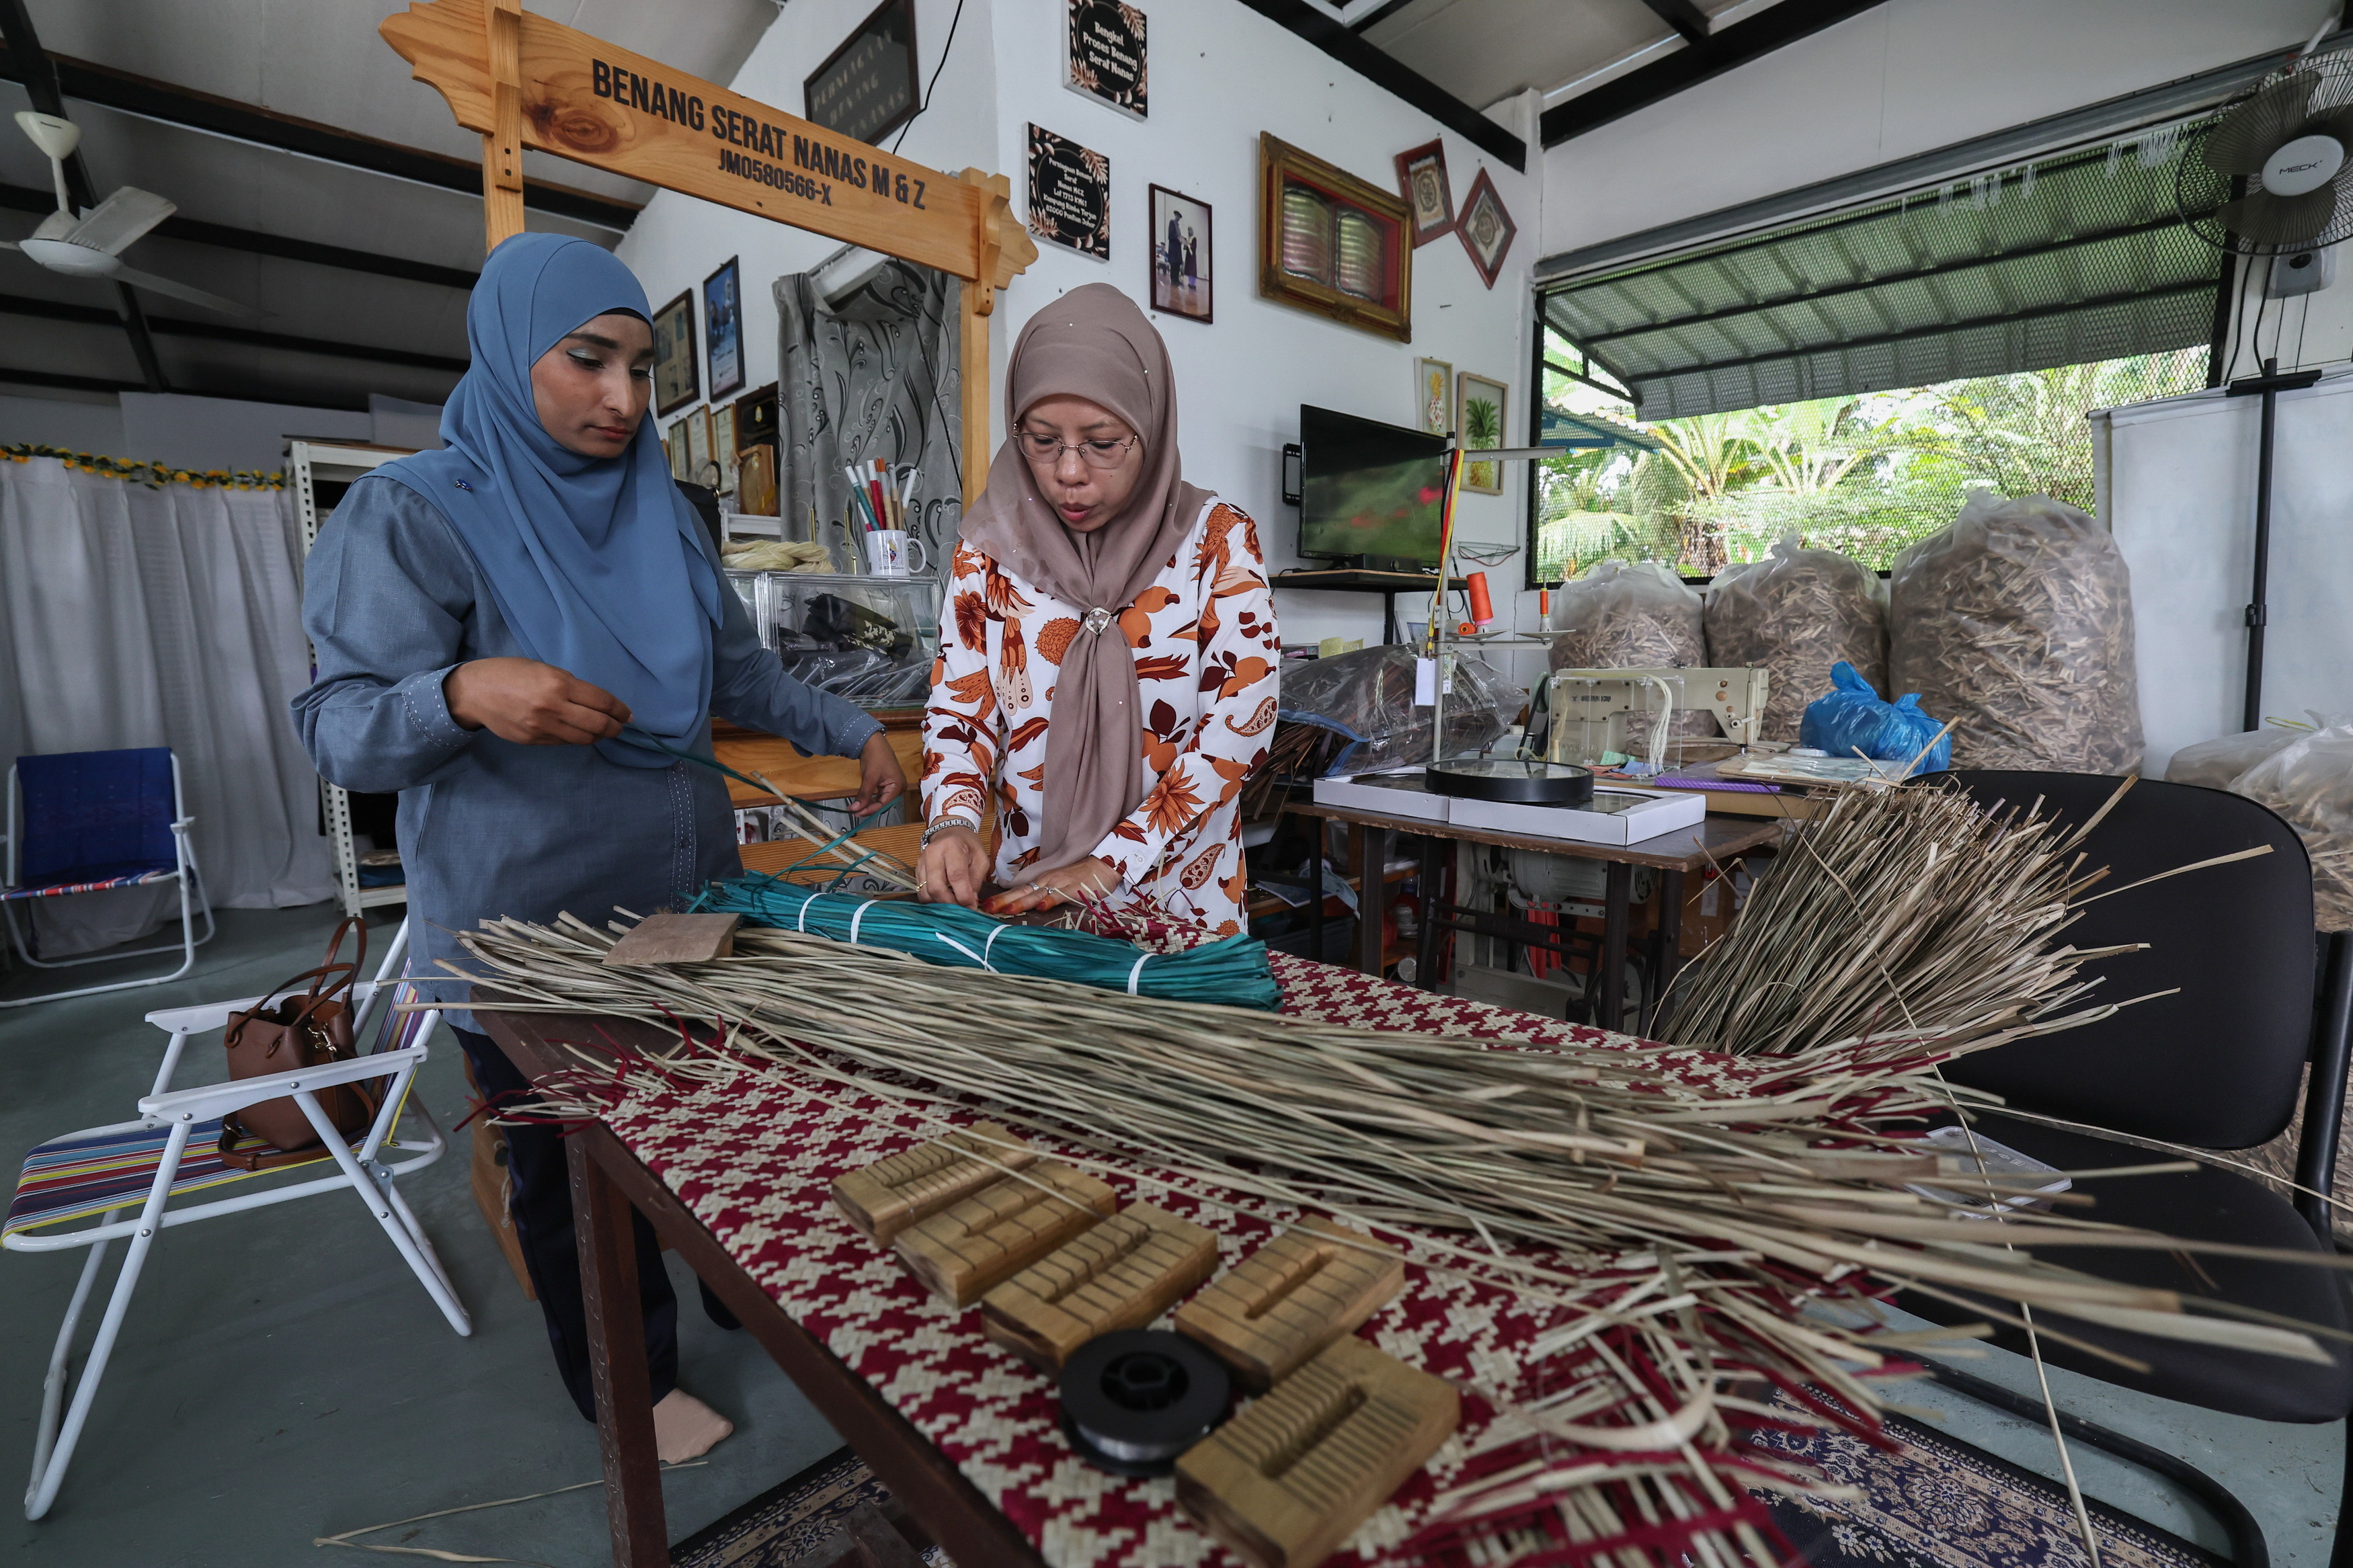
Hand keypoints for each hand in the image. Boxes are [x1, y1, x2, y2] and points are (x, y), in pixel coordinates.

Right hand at [444, 658, 629, 744]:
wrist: (474, 692)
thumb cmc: (510, 673)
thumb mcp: (543, 669)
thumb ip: (569, 686)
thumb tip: (595, 703)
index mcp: (559, 684)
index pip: (602, 702)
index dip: (620, 710)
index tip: (628, 714)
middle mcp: (554, 707)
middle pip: (598, 724)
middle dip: (615, 727)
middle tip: (621, 726)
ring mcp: (543, 727)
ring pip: (583, 738)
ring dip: (598, 736)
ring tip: (603, 731)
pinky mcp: (534, 740)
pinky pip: (564, 742)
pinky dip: (576, 738)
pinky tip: (578, 732)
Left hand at [850, 731, 905, 818]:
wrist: (873, 741)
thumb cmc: (875, 756)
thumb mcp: (869, 777)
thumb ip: (863, 795)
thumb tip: (855, 809)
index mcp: (898, 786)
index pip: (884, 804)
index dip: (870, 810)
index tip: (856, 813)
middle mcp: (898, 788)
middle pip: (883, 803)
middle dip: (869, 808)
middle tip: (855, 812)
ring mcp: (893, 786)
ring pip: (880, 800)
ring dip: (869, 804)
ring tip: (856, 808)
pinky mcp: (887, 783)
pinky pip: (879, 795)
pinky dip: (870, 798)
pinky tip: (862, 801)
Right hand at [918, 825, 989, 908]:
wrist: (950, 832)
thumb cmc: (967, 845)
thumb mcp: (980, 858)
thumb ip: (976, 880)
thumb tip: (971, 902)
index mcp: (952, 847)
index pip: (956, 876)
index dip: (963, 895)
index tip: (970, 906)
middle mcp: (933, 854)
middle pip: (936, 887)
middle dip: (949, 903)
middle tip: (961, 908)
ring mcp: (921, 862)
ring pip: (926, 893)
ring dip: (940, 903)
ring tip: (954, 902)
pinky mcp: (916, 870)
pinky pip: (921, 891)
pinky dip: (933, 899)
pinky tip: (944, 897)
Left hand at [981, 856, 1119, 915]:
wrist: (1103, 866)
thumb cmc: (1081, 878)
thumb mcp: (1058, 886)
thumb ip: (1044, 895)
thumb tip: (1026, 907)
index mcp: (1042, 882)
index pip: (1018, 891)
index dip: (1002, 898)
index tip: (985, 905)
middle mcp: (1047, 881)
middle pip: (1021, 892)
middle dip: (1003, 901)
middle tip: (985, 908)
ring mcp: (1059, 884)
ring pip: (1036, 894)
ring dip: (1021, 901)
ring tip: (1006, 909)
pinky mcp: (1073, 888)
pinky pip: (1059, 895)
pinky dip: (1050, 900)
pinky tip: (1041, 906)